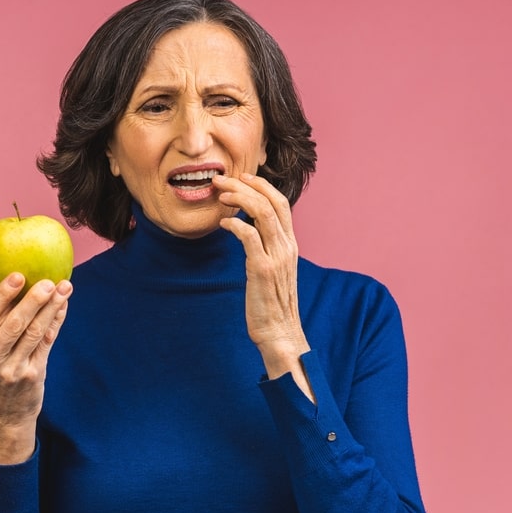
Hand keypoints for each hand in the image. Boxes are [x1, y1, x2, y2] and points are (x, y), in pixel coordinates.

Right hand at [0, 273, 72, 461]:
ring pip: (35, 332)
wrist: (6, 414)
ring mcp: (12, 371)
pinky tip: (63, 306)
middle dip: (33, 300)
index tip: (18, 275)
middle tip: (49, 282)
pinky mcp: (33, 375)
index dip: (2, 294)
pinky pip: (47, 342)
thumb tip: (23, 281)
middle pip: (13, 324)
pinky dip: (56, 321)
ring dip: (51, 307)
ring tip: (64, 287)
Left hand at [213, 173, 313, 400]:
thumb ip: (266, 249)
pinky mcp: (262, 270)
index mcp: (290, 245)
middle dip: (245, 185)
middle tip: (222, 180)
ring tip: (221, 195)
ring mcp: (276, 257)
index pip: (281, 202)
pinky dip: (235, 224)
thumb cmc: (272, 304)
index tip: (240, 178)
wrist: (280, 334)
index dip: (261, 185)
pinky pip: (248, 237)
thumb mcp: (273, 271)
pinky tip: (223, 223)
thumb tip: (249, 231)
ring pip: (261, 213)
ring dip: (239, 198)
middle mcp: (287, 247)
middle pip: (271, 202)